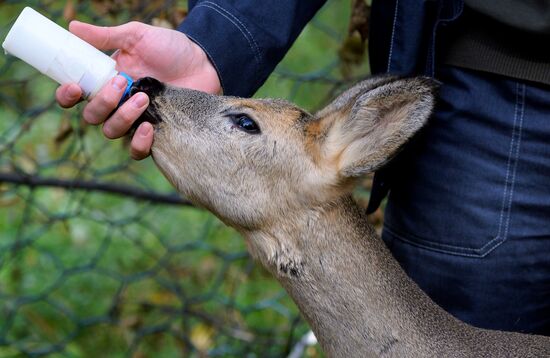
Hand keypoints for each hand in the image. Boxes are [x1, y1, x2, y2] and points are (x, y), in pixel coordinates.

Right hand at [56, 21, 221, 159]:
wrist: (203, 62)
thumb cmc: (170, 48)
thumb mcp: (136, 36)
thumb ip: (105, 36)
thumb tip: (72, 28)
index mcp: (106, 81)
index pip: (76, 96)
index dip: (67, 96)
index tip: (75, 88)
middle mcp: (117, 104)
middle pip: (92, 117)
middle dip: (103, 102)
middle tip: (123, 82)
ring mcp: (135, 120)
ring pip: (112, 132)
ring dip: (123, 117)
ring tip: (143, 98)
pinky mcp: (156, 134)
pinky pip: (137, 151)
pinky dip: (138, 143)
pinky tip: (148, 128)